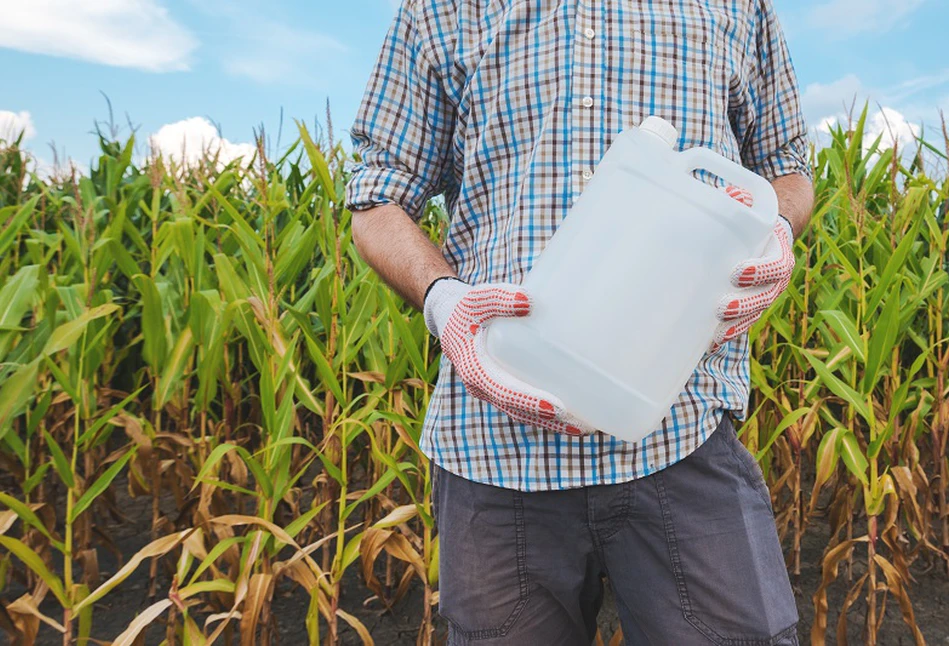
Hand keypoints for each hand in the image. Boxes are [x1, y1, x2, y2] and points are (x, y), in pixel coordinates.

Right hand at [423, 278, 594, 436]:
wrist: (451, 318)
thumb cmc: (467, 308)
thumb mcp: (478, 298)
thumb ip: (499, 298)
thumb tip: (529, 302)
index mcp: (474, 368)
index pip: (502, 390)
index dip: (528, 400)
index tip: (555, 407)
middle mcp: (482, 386)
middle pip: (517, 410)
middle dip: (549, 420)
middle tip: (580, 425)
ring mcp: (491, 390)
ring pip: (522, 413)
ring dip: (551, 423)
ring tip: (584, 428)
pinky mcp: (501, 387)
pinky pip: (522, 406)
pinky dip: (545, 414)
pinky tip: (571, 414)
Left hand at [712, 186, 794, 348]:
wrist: (766, 236)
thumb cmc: (753, 219)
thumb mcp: (752, 206)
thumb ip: (741, 199)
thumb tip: (732, 194)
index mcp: (779, 252)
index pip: (777, 265)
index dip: (761, 271)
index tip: (737, 272)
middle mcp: (776, 278)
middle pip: (767, 297)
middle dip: (746, 304)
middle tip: (723, 306)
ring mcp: (764, 295)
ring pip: (756, 314)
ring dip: (737, 324)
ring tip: (716, 331)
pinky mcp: (750, 306)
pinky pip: (743, 324)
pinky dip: (728, 333)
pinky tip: (709, 341)